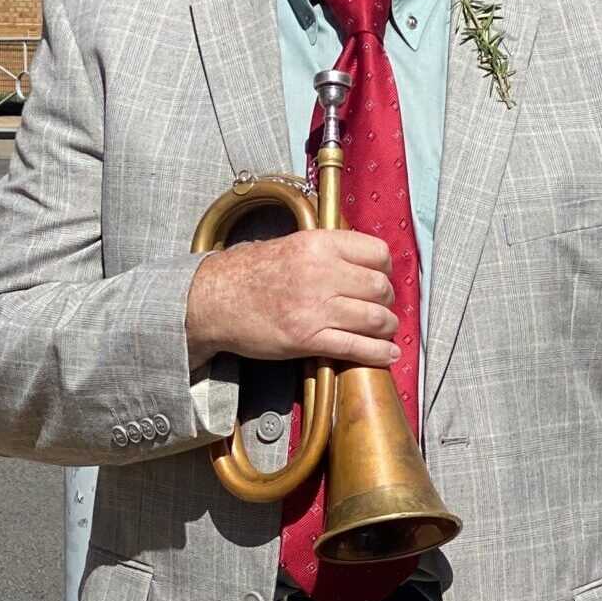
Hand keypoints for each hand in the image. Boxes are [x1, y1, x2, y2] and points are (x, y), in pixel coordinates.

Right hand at [186, 229, 397, 370]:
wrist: (214, 300)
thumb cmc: (249, 273)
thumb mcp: (292, 245)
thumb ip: (328, 250)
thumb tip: (364, 261)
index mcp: (319, 245)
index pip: (377, 252)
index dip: (385, 268)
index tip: (382, 277)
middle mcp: (321, 273)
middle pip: (380, 288)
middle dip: (387, 301)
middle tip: (381, 306)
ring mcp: (315, 308)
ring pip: (375, 319)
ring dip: (387, 328)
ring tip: (384, 330)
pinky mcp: (307, 339)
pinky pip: (355, 348)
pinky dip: (377, 354)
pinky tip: (386, 355)